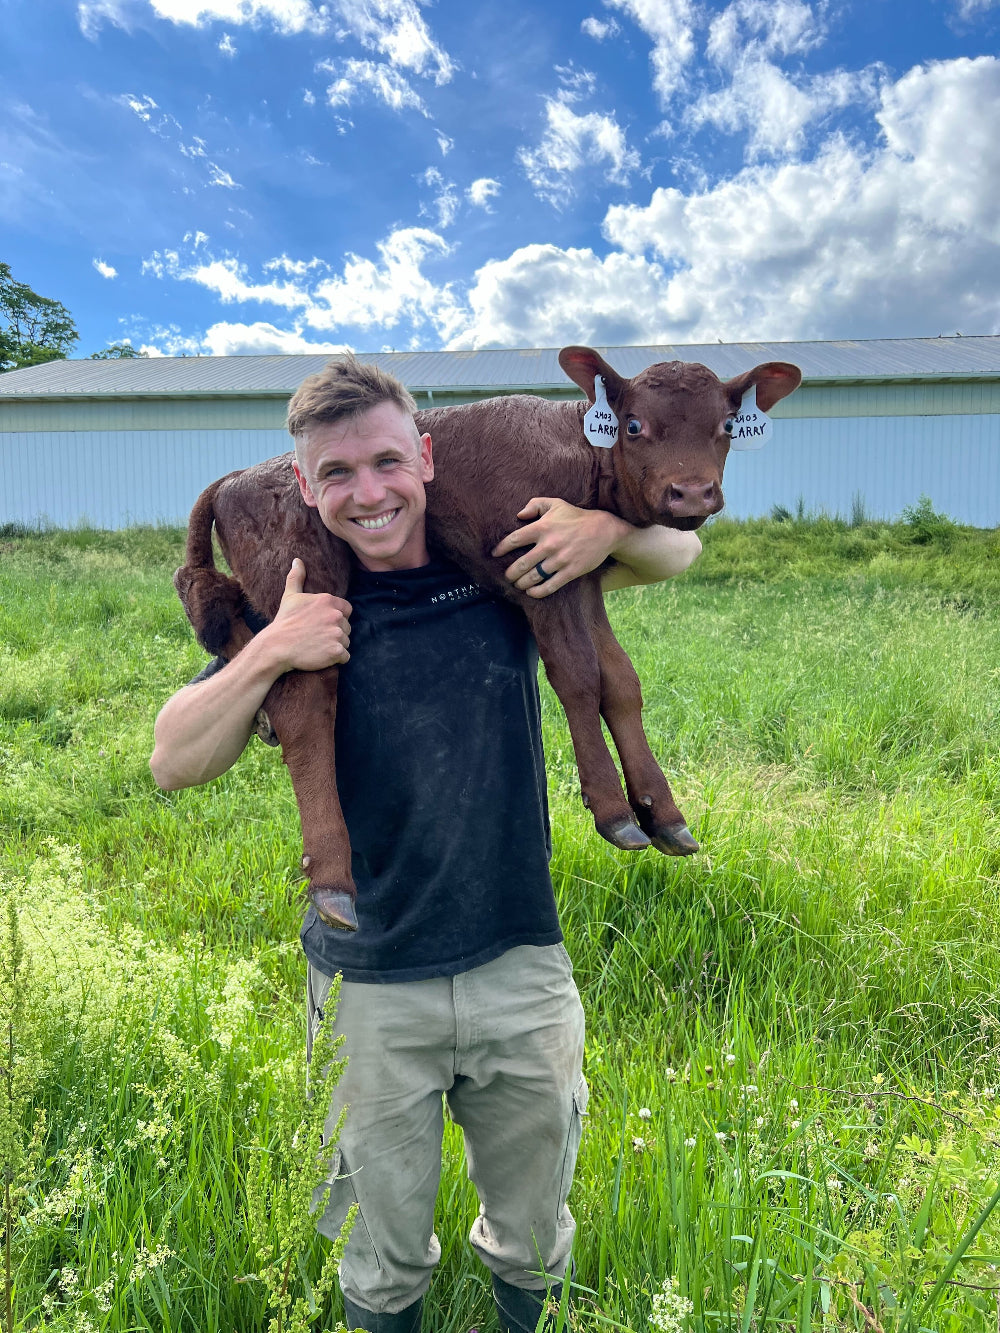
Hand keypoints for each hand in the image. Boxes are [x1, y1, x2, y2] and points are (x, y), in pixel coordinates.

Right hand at [264, 559, 351, 671]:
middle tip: (317, 637)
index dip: (336, 618)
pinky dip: (337, 658)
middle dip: (335, 633)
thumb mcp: (290, 596)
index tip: (322, 624)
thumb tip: (297, 560)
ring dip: (336, 646)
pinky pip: (345, 656)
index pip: (346, 610)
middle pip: (347, 627)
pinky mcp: (336, 651)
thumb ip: (296, 577)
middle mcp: (336, 616)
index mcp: (328, 601)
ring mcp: (337, 634)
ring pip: (346, 642)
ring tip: (318, 646)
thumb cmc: (284, 622)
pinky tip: (322, 656)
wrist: (276, 646)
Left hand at [491, 498, 630, 597]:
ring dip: (522, 584)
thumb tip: (518, 514)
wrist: (604, 530)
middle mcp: (549, 544)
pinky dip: (538, 592)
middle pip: (522, 564)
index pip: (514, 540)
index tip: (495, 555)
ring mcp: (560, 559)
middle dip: (511, 573)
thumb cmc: (576, 517)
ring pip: (534, 577)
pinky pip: (550, 586)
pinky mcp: (570, 571)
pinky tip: (531, 592)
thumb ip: (534, 504)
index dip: (501, 548)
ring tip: (518, 585)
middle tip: (507, 576)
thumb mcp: (556, 504)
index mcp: (542, 527)